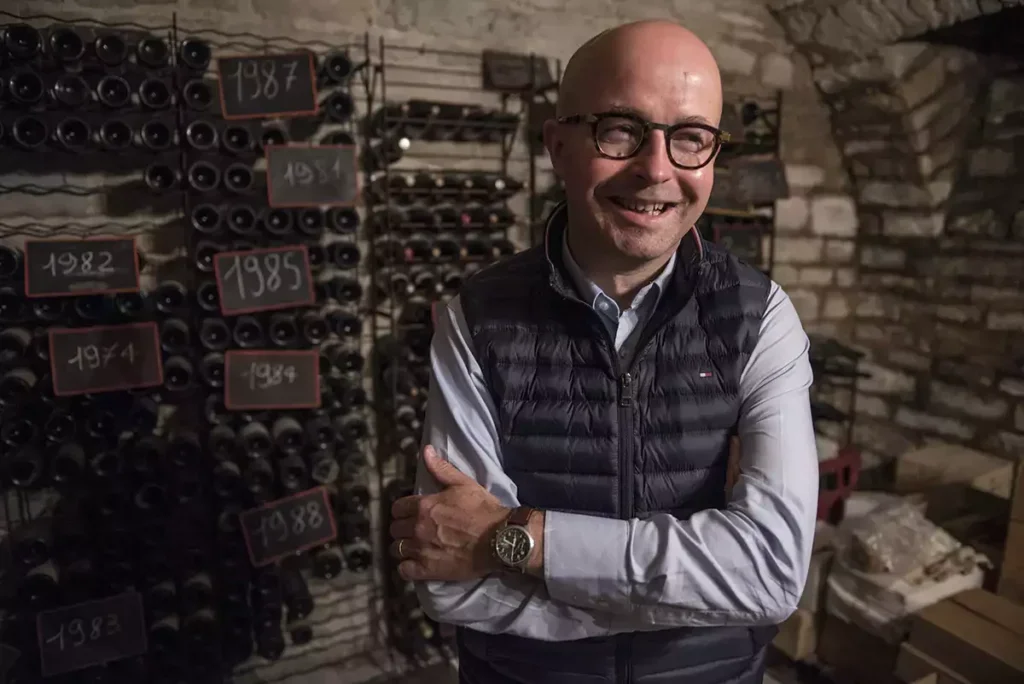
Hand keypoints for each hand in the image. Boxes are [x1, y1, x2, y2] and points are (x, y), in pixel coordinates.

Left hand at [388, 445, 508, 581]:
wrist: (500, 538)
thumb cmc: (484, 509)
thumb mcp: (464, 484)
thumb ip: (441, 469)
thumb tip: (426, 451)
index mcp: (424, 506)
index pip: (398, 508)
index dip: (403, 510)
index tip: (410, 513)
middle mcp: (418, 527)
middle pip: (395, 529)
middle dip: (402, 528)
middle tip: (413, 530)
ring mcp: (421, 550)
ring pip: (397, 549)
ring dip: (403, 547)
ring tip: (414, 548)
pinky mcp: (428, 570)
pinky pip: (404, 570)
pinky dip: (407, 567)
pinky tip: (415, 564)